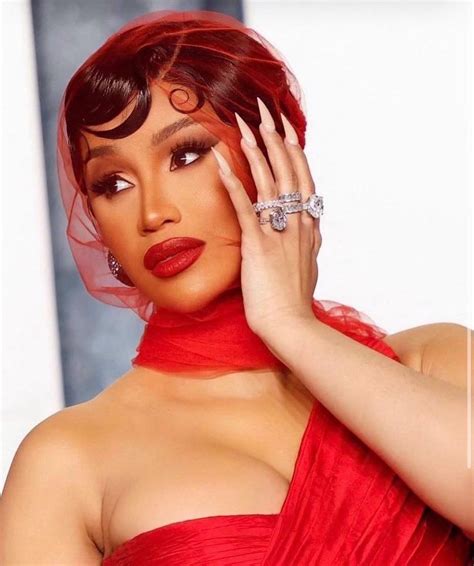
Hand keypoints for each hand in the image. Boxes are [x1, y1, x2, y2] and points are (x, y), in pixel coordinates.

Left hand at [210, 97, 322, 337]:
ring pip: (269, 181)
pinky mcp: (258, 245)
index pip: (303, 179)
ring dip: (256, 150)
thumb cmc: (293, 302)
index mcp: (308, 228)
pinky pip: (245, 207)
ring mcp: (279, 233)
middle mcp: (297, 224)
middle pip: (288, 170)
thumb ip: (307, 245)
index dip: (293, 151)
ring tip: (243, 123)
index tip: (285, 128)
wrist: (291, 327)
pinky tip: (220, 162)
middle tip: (264, 110)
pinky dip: (232, 183)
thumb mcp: (307, 267)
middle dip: (276, 136)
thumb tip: (310, 234)